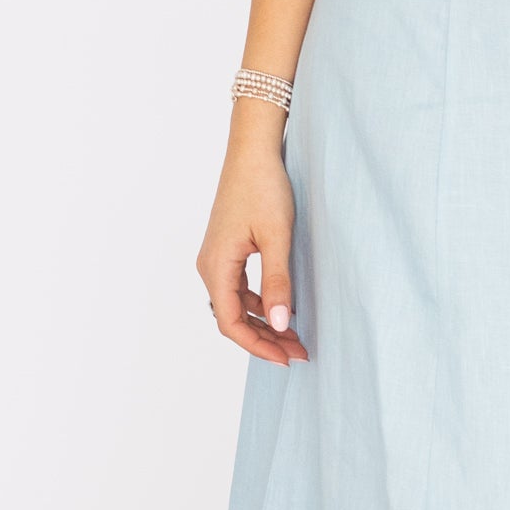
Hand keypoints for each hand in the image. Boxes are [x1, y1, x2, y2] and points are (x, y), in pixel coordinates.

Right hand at [197, 117, 309, 364]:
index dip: (258, 346)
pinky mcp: (227, 250)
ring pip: (236, 305)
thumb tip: (281, 324)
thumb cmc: (264, 188)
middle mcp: (210, 266)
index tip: (287, 358)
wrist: (253, 151)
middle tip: (299, 352)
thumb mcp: (277, 237)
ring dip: (263, 323)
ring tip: (295, 336)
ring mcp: (217, 258)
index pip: (230, 323)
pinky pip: (239, 288)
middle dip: (264, 339)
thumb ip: (278, 283)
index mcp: (216, 266)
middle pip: (231, 318)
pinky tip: (283, 307)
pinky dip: (259, 304)